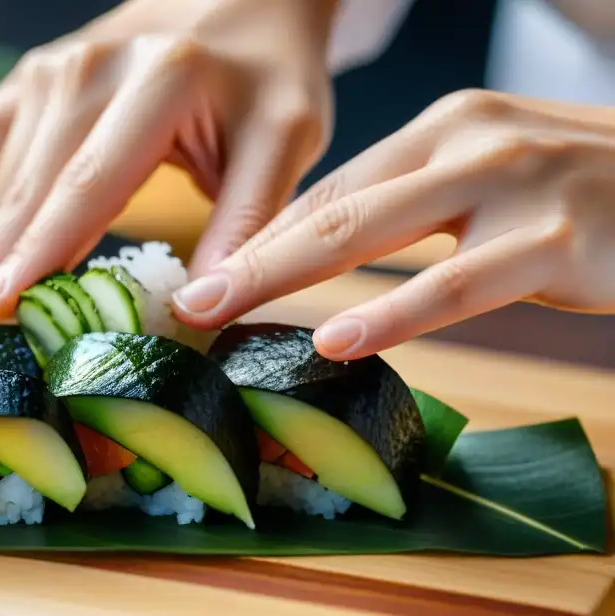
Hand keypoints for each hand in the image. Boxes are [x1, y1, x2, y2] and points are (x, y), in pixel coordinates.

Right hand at [0, 0, 336, 326]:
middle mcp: (90, 66)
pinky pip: (0, 154)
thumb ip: (245, 224)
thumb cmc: (266, 79)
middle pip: (32, 188)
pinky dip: (3, 209)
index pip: (87, 187)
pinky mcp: (31, 78)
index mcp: (160, 78)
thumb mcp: (284, 143)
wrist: (241, 3)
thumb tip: (196, 311)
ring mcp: (51, 67)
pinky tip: (12, 250)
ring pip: (8, 178)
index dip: (36, 257)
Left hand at [171, 89, 614, 358]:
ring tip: (219, 315)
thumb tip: (318, 255)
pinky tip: (337, 341)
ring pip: (371, 235)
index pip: (328, 192)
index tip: (205, 281)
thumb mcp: (490, 184)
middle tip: (183, 300)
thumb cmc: (586, 194)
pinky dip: (391, 315)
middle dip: (246, 258)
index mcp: (440, 131)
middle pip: (329, 208)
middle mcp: (464, 143)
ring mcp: (509, 185)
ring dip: (282, 278)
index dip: (259, 241)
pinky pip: (455, 284)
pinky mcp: (552, 238)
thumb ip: (412, 211)